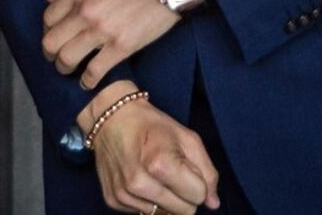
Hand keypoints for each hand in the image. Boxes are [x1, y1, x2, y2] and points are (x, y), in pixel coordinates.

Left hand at [43, 0, 178, 88]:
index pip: (48, 17)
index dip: (47, 30)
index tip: (52, 35)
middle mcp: (85, 12)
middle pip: (52, 41)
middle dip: (49, 53)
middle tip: (53, 58)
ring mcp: (102, 31)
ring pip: (68, 58)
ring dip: (63, 67)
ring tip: (67, 70)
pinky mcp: (121, 47)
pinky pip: (95, 70)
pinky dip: (87, 80)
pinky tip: (86, 83)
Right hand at [80, 82, 219, 214]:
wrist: (109, 116)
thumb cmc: (150, 124)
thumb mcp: (186, 137)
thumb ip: (207, 171)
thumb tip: (213, 203)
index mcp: (159, 164)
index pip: (198, 196)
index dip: (196, 180)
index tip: (183, 164)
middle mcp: (139, 183)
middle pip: (184, 212)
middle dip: (183, 193)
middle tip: (169, 170)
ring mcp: (123, 193)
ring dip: (164, 198)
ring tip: (152, 173)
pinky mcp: (112, 199)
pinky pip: (143, 212)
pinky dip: (146, 199)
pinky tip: (139, 178)